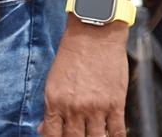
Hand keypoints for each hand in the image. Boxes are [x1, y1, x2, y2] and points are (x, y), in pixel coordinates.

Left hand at [40, 21, 127, 135]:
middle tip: (78, 136)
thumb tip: (44, 128)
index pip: (52, 134)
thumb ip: (51, 106)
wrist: (93, 35)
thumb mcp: (53, 80)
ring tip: (94, 136)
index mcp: (54, 100)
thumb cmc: (72, 54)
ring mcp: (96, 108)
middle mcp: (74, 107)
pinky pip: (117, 132)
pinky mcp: (116, 105)